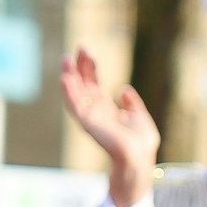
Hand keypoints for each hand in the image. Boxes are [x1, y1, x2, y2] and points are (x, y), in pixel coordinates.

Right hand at [59, 50, 158, 206]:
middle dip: (79, 67)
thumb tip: (123, 89)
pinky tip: (65, 78)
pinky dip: (69, 92)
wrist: (139, 157)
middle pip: (83, 85)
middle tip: (76, 49)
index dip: (89, 68)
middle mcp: (95, 112)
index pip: (93, 85)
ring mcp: (90, 117)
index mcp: (106, 110)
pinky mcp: (87, 123)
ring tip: (66, 60)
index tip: (85, 51)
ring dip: (69, 77)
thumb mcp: (140, 117)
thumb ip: (132, 104)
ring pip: (75, 93)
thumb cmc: (141, 143)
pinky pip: (75, 105)